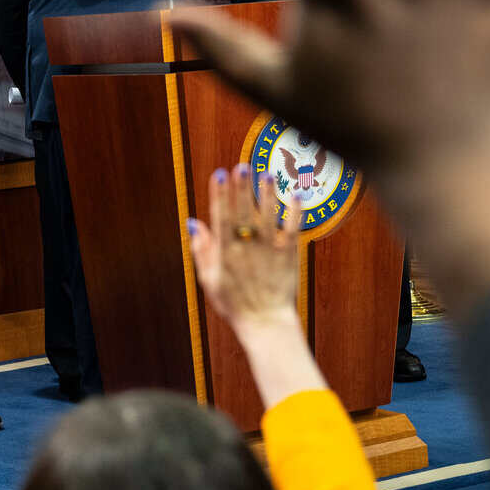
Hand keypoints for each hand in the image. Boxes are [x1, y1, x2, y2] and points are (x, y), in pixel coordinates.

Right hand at [188, 164, 299, 332]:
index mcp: (225, 252)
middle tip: (242, 166)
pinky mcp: (288, 255)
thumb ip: (201, 249)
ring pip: (268, 216)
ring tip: (266, 174)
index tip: (219, 174)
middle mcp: (246, 248)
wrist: (264, 322)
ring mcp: (269, 251)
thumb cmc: (234, 303)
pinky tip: (295, 194)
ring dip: (267, 194)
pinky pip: (293, 229)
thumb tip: (194, 223)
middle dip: (242, 188)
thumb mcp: (209, 279)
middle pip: (243, 212)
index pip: (221, 217)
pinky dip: (294, 212)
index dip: (220, 195)